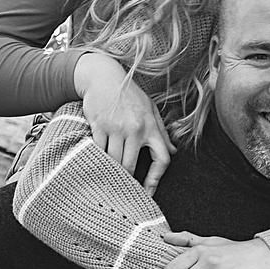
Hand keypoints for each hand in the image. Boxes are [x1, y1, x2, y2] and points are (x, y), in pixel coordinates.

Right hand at [74, 51, 174, 193]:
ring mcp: (116, 127)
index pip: (162, 159)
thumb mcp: (150, 109)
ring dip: (111, 171)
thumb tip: (173, 151)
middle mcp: (135, 129)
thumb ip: (162, 131)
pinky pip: (98, 151)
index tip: (148, 192)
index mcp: (151, 127)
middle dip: (127, 181)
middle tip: (122, 189)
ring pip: (114, 161)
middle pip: (131, 167)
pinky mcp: (99, 125)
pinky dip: (98, 159)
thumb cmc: (129, 94)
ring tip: (108, 178)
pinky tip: (96, 163)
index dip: (155, 180)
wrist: (103, 76)